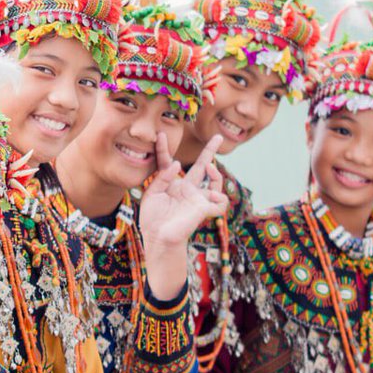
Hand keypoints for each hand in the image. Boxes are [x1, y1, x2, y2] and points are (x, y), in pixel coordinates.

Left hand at [140, 133, 228, 299]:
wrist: (158, 238)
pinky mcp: (204, 209)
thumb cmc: (153, 219)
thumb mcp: (151, 194)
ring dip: (217, 175)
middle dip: (210, 151)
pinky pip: (220, 201)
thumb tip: (179, 163)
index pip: (169, 162)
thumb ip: (162, 177)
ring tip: (212, 170)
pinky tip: (212, 195)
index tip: (160, 134)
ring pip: (215, 183)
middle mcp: (187, 189)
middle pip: (202, 166)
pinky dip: (219, 197)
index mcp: (172, 184)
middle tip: (218, 137)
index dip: (164, 148)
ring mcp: (197, 199)